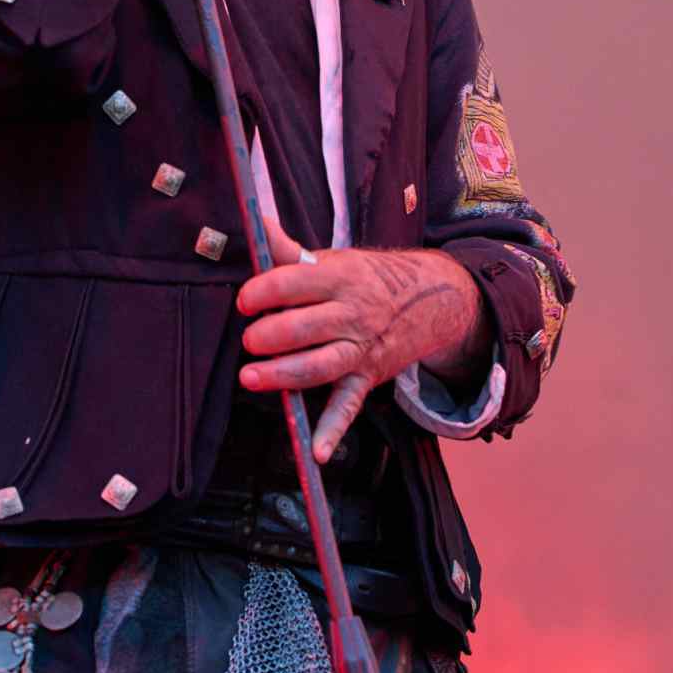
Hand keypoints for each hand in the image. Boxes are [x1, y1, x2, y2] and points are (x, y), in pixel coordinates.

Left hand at [236, 218, 490, 463]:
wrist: (428, 298)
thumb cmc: (363, 278)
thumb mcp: (331, 259)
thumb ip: (287, 250)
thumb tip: (255, 221)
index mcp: (339, 277)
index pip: (294, 283)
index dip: (263, 292)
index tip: (244, 301)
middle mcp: (352, 313)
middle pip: (305, 326)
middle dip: (271, 335)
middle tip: (249, 340)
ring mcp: (360, 348)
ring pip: (320, 365)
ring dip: (285, 374)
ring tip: (252, 378)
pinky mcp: (366, 376)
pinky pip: (349, 405)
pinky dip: (334, 430)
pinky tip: (316, 451)